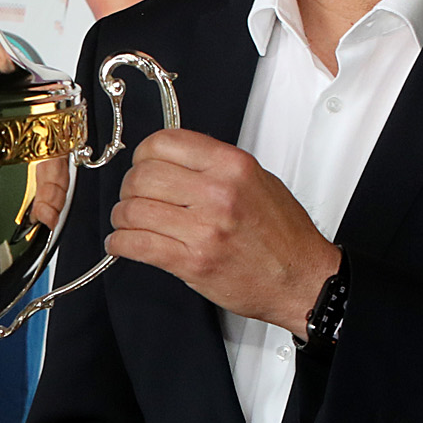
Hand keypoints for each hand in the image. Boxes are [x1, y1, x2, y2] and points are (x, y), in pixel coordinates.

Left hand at [105, 129, 337, 335]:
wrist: (302, 279)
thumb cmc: (283, 235)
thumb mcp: (257, 180)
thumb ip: (214, 165)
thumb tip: (171, 158)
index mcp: (232, 166)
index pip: (164, 143)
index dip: (143, 155)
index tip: (142, 165)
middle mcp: (217, 193)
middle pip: (142, 176)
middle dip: (129, 188)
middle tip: (132, 197)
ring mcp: (205, 229)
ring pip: (134, 210)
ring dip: (121, 217)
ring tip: (127, 222)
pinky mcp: (193, 262)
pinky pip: (138, 245)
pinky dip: (120, 243)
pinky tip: (122, 243)